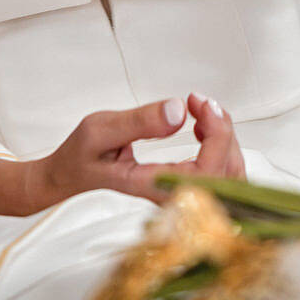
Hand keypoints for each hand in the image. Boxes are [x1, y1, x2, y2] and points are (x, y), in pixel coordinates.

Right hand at [23, 94, 244, 208]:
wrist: (70, 175)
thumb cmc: (81, 155)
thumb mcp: (99, 129)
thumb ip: (138, 122)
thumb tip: (178, 112)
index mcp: (152, 186)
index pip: (207, 174)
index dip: (216, 135)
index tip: (198, 103)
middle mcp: (172, 197)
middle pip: (228, 176)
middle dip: (224, 131)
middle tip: (200, 102)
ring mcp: (181, 195)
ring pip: (230, 176)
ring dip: (225, 137)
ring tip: (202, 111)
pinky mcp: (184, 187)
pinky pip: (220, 174)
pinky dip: (220, 145)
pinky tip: (203, 126)